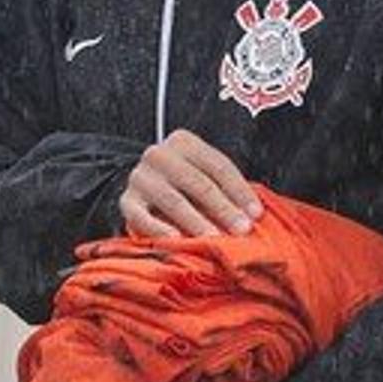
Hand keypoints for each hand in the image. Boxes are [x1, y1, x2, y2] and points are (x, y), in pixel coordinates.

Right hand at [120, 130, 260, 237]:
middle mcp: (159, 154)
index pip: (218, 166)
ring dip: (197, 222)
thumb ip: (225, 188)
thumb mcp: (204, 175)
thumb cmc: (185, 184)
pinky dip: (160, 229)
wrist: (143, 187)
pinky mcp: (126, 202)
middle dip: (223, 209)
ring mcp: (139, 177)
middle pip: (198, 183)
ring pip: (174, 201)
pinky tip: (177, 240)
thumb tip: (254, 215)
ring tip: (215, 239)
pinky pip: (143, 218)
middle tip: (241, 230)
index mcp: (183, 141)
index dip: (240, 191)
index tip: (256, 215)